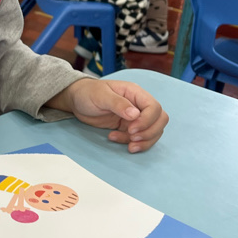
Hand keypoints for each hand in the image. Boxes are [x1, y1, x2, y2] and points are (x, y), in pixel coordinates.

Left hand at [48, 78, 168, 152]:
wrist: (77, 101)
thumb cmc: (88, 93)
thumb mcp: (100, 95)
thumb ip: (118, 103)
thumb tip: (135, 114)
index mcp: (135, 93)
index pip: (154, 107)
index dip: (148, 120)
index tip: (132, 129)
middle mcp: (139, 105)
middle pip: (160, 120)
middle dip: (149, 133)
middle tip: (132, 138)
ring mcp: (135, 117)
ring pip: (153, 131)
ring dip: (143, 141)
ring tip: (127, 145)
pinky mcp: (129, 128)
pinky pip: (139, 138)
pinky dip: (132, 143)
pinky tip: (115, 138)